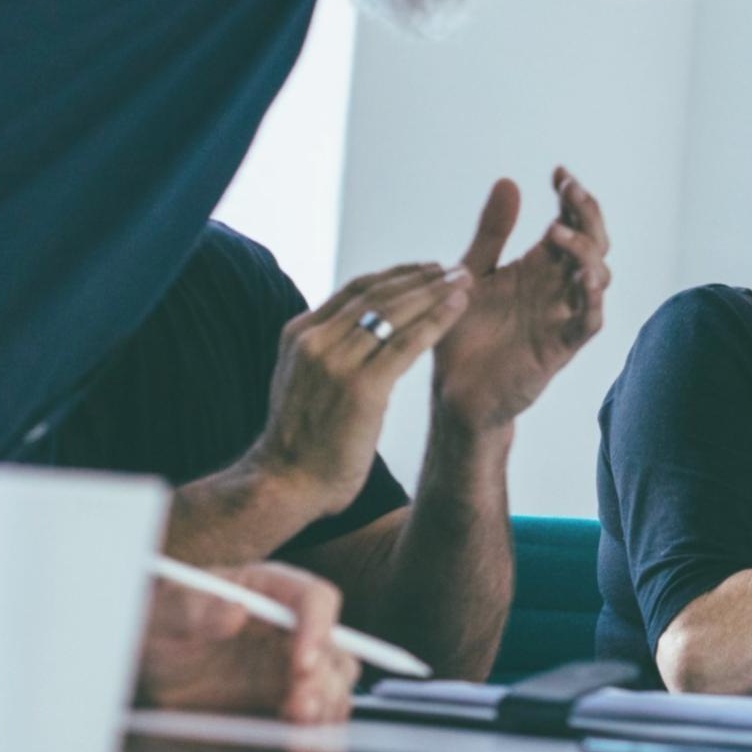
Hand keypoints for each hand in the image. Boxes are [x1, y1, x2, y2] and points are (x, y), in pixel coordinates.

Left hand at [135, 563, 359, 724]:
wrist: (149, 663)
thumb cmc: (159, 624)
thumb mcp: (167, 613)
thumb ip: (197, 610)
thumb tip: (235, 612)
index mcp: (271, 589)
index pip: (315, 599)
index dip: (317, 628)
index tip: (301, 663)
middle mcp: (292, 624)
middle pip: (334, 646)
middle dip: (323, 679)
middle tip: (298, 706)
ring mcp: (292, 661)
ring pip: (334, 680)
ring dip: (326, 704)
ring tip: (299, 725)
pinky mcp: (285, 694)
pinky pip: (319, 709)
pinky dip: (318, 727)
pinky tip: (303, 741)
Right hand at [246, 261, 473, 505]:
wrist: (287, 483)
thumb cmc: (302, 440)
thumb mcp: (303, 380)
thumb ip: (326, 351)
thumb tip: (356, 332)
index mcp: (299, 334)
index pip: (355, 290)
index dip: (396, 275)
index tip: (427, 268)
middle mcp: (315, 340)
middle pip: (378, 294)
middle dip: (421, 277)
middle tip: (456, 268)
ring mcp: (336, 362)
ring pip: (394, 313)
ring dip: (435, 292)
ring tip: (465, 279)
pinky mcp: (361, 387)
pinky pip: (407, 343)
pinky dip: (436, 321)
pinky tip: (459, 308)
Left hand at [433, 169, 611, 429]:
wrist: (454, 391)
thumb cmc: (465, 334)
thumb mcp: (473, 272)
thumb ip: (492, 232)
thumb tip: (509, 181)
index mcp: (539, 266)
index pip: (570, 223)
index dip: (571, 197)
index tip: (559, 173)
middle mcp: (557, 287)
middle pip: (593, 242)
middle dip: (586, 214)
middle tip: (569, 191)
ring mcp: (562, 315)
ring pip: (598, 277)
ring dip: (585, 252)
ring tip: (557, 234)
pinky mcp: (560, 346)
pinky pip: (589, 321)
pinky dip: (592, 299)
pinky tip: (583, 278)